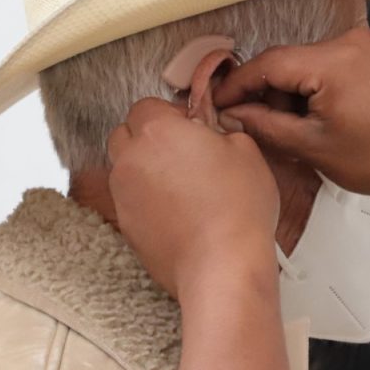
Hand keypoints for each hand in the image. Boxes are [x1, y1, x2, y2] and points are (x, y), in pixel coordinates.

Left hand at [107, 98, 279, 299]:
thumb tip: (213, 132)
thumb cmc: (237, 206)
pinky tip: (178, 210)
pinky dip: (147, 198)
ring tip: (182, 183)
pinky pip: (130, 200)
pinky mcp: (126, 226)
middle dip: (148, 136)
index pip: (146, 105)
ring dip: (145, 167)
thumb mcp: (246, 150)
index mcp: (157, 131)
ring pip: (124, 167)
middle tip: (184, 149)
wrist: (221, 264)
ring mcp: (123, 195)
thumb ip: (222, 130)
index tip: (193, 126)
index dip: (171, 113)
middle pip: (125, 133)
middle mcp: (131, 159)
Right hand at [213, 26, 369, 200]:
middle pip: (294, 60)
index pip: (269, 63)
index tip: (220, 102)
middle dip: (274, 91)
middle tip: (268, 126)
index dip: (239, 84)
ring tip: (309, 128)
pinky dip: (330, 85)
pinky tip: (338, 116)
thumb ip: (267, 125)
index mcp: (332, 61)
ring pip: (318, 62)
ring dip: (303, 89)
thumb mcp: (315, 148)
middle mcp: (353, 42)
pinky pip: (345, 64)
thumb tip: (234, 113)